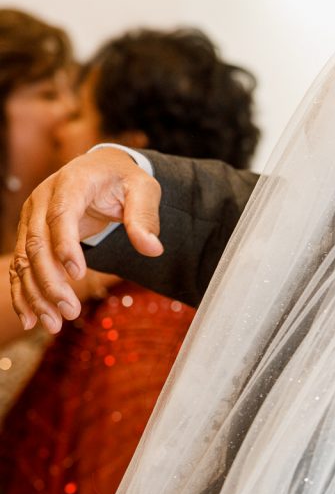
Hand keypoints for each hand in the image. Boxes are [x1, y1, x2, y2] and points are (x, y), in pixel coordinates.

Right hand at [10, 147, 162, 332]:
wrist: (101, 169)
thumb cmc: (123, 179)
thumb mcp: (143, 189)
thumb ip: (145, 217)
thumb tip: (153, 249)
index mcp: (71, 183)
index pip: (61, 215)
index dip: (65, 245)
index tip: (78, 274)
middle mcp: (42, 201)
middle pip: (37, 244)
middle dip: (50, 281)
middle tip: (70, 311)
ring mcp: (32, 219)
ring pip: (24, 261)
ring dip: (36, 295)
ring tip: (54, 324)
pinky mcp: (30, 236)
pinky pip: (21, 267)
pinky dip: (24, 293)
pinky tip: (31, 319)